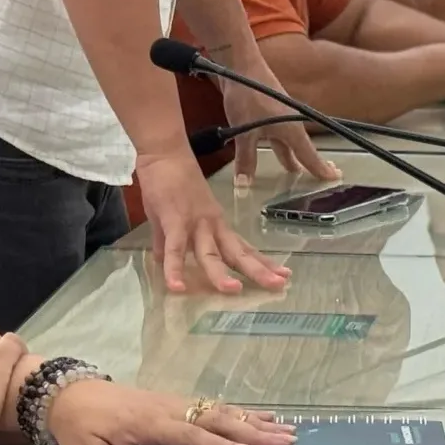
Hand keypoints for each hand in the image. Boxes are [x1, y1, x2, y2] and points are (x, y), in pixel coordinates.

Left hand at [46, 382, 294, 444]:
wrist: (66, 393)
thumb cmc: (78, 424)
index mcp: (148, 422)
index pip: (190, 436)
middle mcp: (168, 409)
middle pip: (215, 421)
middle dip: (252, 433)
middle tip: (285, 443)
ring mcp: (173, 403)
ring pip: (219, 412)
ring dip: (254, 422)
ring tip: (286, 430)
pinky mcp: (174, 403)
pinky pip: (211, 407)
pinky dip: (239, 412)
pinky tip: (259, 417)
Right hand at [132, 150, 291, 296]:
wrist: (165, 153)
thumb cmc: (170, 181)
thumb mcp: (173, 216)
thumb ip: (167, 240)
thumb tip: (160, 260)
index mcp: (216, 225)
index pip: (244, 248)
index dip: (263, 263)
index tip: (284, 275)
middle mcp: (212, 226)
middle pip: (238, 253)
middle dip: (258, 271)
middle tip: (279, 286)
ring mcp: (194, 223)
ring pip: (210, 253)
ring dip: (220, 273)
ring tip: (234, 291)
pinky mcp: (174, 220)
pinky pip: (175, 249)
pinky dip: (175, 268)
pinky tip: (176, 287)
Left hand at [216, 48, 336, 187]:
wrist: (241, 65)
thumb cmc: (248, 95)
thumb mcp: (244, 131)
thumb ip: (245, 159)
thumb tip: (243, 186)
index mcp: (291, 129)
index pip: (310, 155)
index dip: (321, 169)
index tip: (336, 178)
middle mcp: (290, 123)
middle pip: (303, 149)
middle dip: (310, 164)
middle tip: (320, 178)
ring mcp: (280, 116)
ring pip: (289, 143)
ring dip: (291, 157)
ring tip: (294, 171)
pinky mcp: (269, 112)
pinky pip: (278, 136)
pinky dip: (279, 147)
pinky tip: (273, 150)